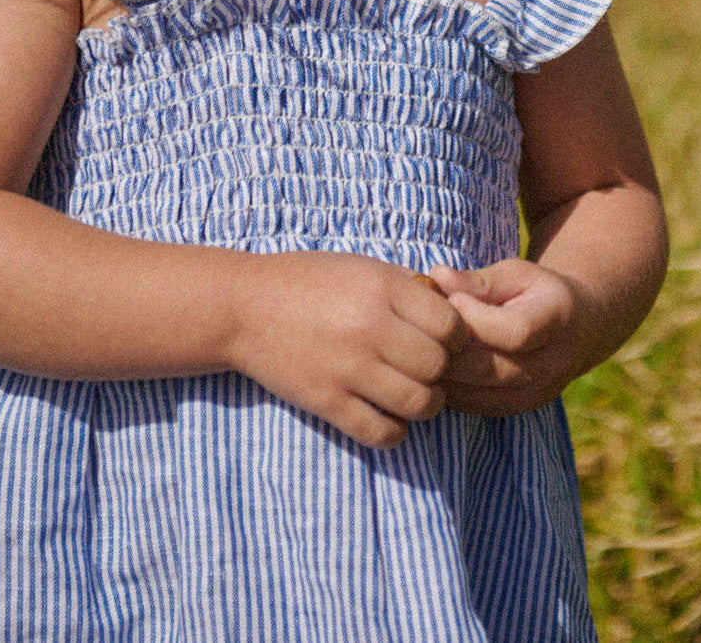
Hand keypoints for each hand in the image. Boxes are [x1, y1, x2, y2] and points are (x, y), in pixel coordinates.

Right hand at [228, 252, 464, 448]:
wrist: (244, 307)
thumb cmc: (308, 281)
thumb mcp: (362, 267)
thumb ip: (407, 287)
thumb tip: (452, 311)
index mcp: (382, 289)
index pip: (451, 325)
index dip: (456, 336)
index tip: (444, 339)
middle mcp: (369, 328)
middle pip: (438, 366)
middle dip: (442, 370)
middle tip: (430, 368)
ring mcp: (347, 368)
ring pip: (418, 404)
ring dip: (426, 404)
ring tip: (416, 394)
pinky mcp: (327, 402)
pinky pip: (382, 433)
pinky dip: (395, 431)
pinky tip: (388, 415)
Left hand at [425, 260, 589, 415]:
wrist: (578, 330)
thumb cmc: (538, 292)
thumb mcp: (517, 273)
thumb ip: (478, 280)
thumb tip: (436, 277)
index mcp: (557, 320)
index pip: (514, 332)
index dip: (476, 319)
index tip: (452, 299)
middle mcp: (551, 365)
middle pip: (488, 369)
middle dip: (448, 348)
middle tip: (424, 326)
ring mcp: (536, 394)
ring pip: (474, 393)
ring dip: (443, 371)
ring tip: (427, 344)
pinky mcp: (518, 409)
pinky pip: (472, 405)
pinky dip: (449, 387)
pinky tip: (438, 364)